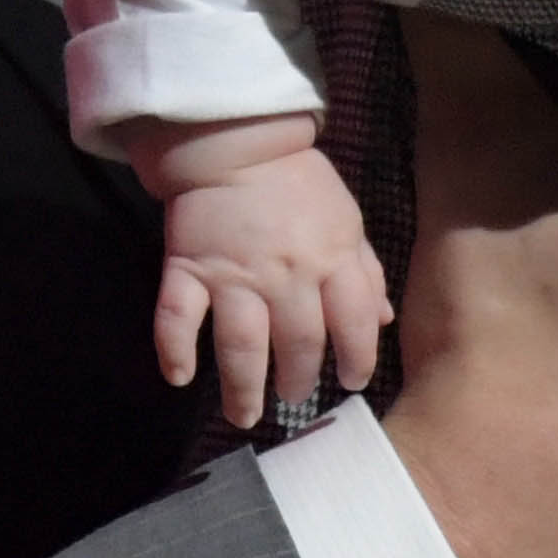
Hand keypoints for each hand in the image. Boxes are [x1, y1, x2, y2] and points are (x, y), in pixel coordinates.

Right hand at [151, 146, 393, 431]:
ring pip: (241, 344)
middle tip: (294, 397)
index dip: (358, 359)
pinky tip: (179, 378)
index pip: (354, 323)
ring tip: (244, 415)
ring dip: (243, 388)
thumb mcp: (347, 220)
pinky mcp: (188, 268)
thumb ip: (364, 272)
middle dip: (298, 380)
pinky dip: (174, 350)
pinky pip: (177, 316)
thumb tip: (384, 321)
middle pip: (297, 344)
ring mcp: (234, 274)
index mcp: (332, 259)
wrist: (237, 142)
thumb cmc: (299, 185)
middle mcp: (287, 275)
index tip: (351, 381)